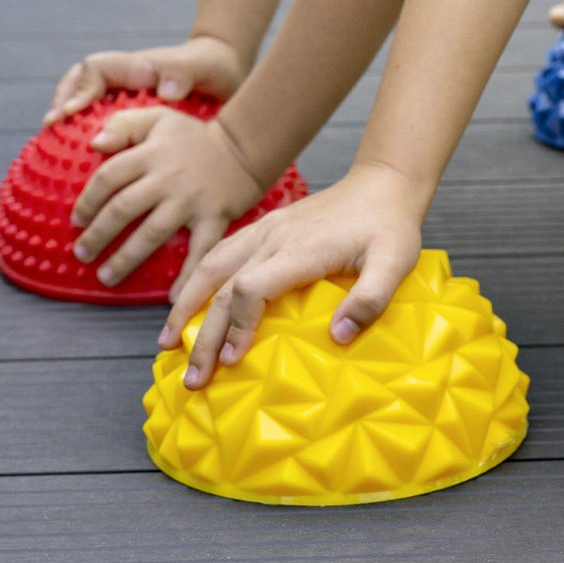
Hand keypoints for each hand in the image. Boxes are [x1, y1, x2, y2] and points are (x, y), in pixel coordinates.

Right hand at [44, 35, 244, 125]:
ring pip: (84, 103)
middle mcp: (122, 80)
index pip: (95, 70)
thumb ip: (183, 74)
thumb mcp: (202, 67)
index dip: (79, 89)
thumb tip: (166, 92)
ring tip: (52, 143)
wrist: (223, 76)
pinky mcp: (130, 116)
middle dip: (61, 102)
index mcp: (134, 67)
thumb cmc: (211, 68)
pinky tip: (83, 165)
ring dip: (67, 120)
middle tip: (50, 127)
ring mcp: (123, 98)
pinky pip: (101, 124)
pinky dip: (87, 138)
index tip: (72, 112)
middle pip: (78, 84)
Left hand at [70, 108, 264, 294]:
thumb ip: (123, 125)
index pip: (109, 178)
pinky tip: (172, 297)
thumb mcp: (158, 117)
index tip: (77, 221)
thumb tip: (94, 144)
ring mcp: (190, 201)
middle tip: (82, 254)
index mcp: (150, 154)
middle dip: (98, 235)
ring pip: (152, 233)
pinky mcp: (214, 218)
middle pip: (123, 208)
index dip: (88, 201)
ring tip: (107, 276)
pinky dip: (187, 275)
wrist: (245, 147)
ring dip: (126, 258)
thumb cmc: (196, 136)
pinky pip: (199, 250)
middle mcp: (167, 178)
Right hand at [160, 163, 426, 388]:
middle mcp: (273, 238)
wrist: (383, 185)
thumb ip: (370, 300)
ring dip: (186, 304)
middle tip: (191, 377)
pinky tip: (187, 303)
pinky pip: (219, 253)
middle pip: (222, 285)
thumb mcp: (395, 264)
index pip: (252, 288)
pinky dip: (197, 280)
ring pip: (210, 266)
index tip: (231, 361)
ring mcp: (265, 231)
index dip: (238, 326)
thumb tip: (338, 337)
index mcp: (301, 250)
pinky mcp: (265, 228)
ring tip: (168, 342)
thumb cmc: (390, 227)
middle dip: (203, 334)